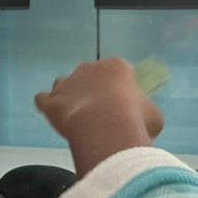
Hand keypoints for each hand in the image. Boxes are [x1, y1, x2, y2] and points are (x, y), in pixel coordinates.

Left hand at [34, 58, 163, 177]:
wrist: (106, 130)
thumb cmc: (135, 121)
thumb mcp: (153, 116)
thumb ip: (144, 111)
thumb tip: (141, 119)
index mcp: (116, 67)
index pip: (117, 71)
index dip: (119, 87)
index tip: (122, 103)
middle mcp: (89, 69)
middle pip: (88, 76)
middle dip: (93, 91)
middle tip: (100, 114)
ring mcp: (66, 83)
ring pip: (64, 85)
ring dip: (69, 97)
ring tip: (77, 117)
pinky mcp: (51, 100)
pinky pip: (43, 99)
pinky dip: (48, 107)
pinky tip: (56, 117)